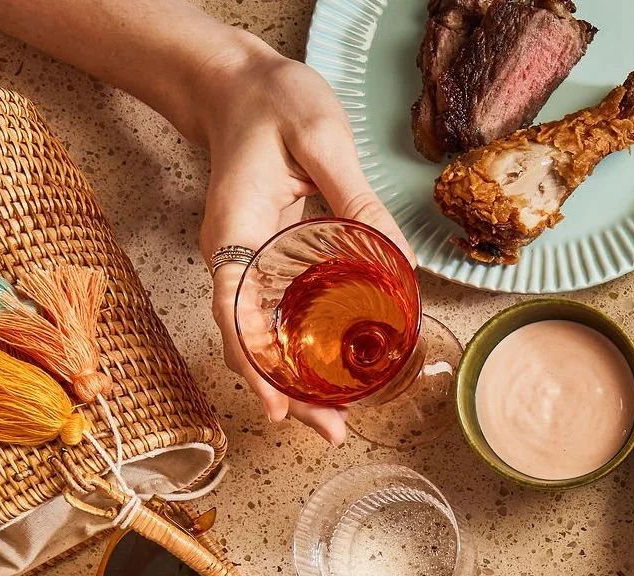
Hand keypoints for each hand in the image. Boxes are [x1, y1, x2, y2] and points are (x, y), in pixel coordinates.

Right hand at [195, 33, 413, 444]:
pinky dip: (297, 354)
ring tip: (337, 421)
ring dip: (293, 384)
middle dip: (284, 392)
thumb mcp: (320, 134)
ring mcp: (245, 266)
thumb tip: (401, 259)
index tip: (273, 404)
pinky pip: (274, 320)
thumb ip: (356, 193)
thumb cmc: (272, 102)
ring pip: (260, 339)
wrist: (238, 87)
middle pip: (248, 342)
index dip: (252, 361)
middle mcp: (232, 256)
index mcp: (235, 228)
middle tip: (333, 430)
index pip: (232, 307)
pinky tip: (331, 376)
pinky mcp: (263, 266)